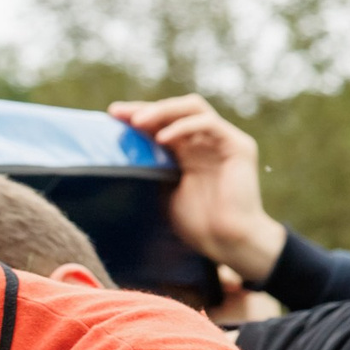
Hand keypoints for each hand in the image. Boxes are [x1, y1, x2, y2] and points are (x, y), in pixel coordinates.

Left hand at [109, 95, 288, 282]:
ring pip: (192, 108)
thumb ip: (153, 168)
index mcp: (188, 150)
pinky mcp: (238, 146)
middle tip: (119, 113)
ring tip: (137, 122)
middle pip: (175, 110)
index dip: (138, 116)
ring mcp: (223, 140)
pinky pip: (208, 124)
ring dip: (162, 111)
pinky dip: (183, 126)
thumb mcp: (165, 190)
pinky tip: (162, 137)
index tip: (111, 116)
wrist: (227, 241)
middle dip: (146, 108)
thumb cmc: (198, 223)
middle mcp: (205, 141)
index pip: (163, 122)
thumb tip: (121, 153)